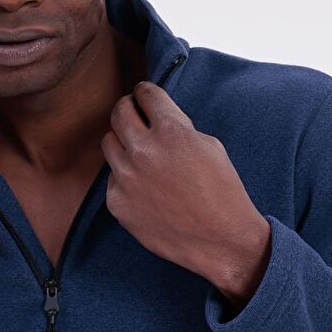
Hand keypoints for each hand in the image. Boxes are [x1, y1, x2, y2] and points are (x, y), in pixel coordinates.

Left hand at [101, 80, 272, 305]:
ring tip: (139, 152)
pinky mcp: (117, 202)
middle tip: (133, 113)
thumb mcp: (209, 146)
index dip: (144, 92)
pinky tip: (145, 188)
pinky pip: (112, 179)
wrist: (220, 239)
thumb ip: (177, 129)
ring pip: (109, 143)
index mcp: (170, 131)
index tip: (143, 94)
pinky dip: (125, 178)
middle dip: (128, 108)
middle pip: (119, 113)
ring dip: (123, 142)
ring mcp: (126, 178)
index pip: (145, 94)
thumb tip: (155, 122)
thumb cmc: (222, 193)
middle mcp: (143, 151)